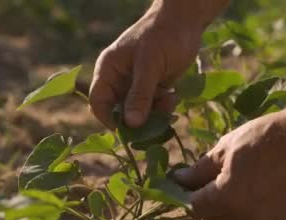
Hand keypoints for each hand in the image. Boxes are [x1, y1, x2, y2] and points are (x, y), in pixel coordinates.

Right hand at [89, 3, 202, 128]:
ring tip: (168, 101)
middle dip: (136, 121)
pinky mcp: (154, 88)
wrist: (186, 22)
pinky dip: (164, 108)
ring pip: (139, 113)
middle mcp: (119, 80)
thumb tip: (130, 124)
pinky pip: (154, 108)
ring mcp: (137, 85)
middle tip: (154, 125)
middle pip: (120, 112)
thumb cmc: (163, 36)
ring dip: (154, 115)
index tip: (127, 130)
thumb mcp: (150, 65)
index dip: (109, 119)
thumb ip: (140, 94)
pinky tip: (173, 96)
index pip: (98, 103)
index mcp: (109, 70)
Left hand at [173, 107, 285, 219]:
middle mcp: (246, 219)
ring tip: (236, 192)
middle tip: (211, 189)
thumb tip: (179, 180)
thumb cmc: (267, 137)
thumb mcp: (228, 147)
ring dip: (227, 218)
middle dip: (207, 210)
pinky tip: (257, 197)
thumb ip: (201, 169)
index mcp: (228, 198)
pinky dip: (250, 219)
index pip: (195, 209)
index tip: (189, 186)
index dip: (189, 196)